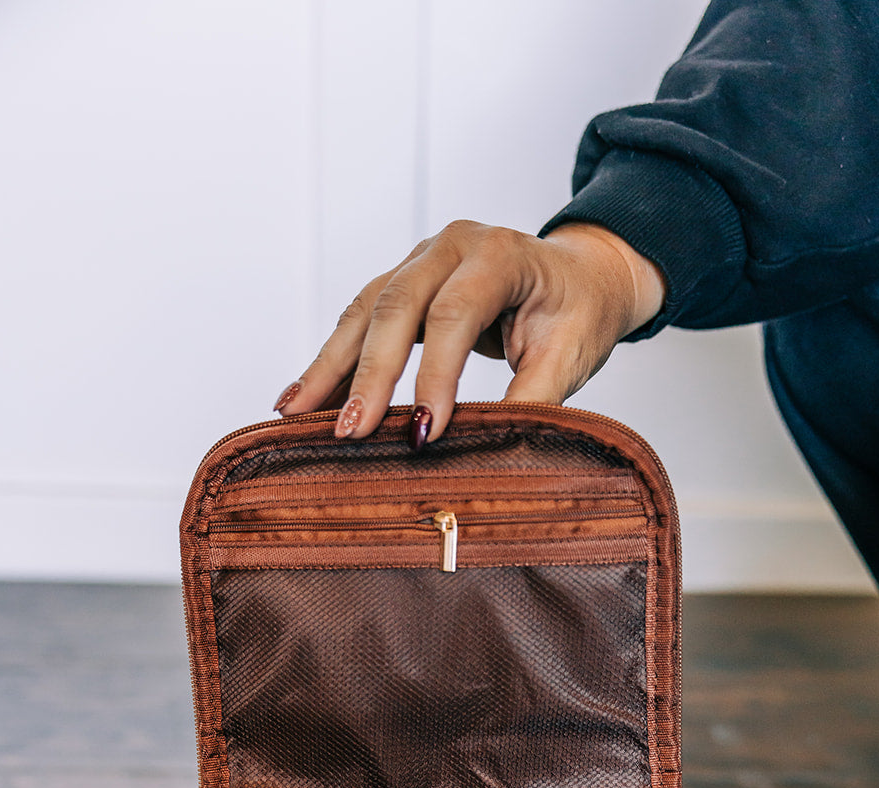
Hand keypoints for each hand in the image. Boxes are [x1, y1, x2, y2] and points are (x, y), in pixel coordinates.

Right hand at [271, 220, 665, 441]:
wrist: (581, 277)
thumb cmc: (578, 313)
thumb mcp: (571, 356)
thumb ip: (534, 398)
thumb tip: (490, 450)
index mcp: (498, 255)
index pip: (454, 315)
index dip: (434, 376)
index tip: (422, 434)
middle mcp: (450, 247)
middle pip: (395, 307)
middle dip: (368, 375)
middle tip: (347, 432)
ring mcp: (421, 260)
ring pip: (365, 310)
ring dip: (330, 366)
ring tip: (296, 414)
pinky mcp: (404, 282)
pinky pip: (361, 319)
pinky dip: (334, 360)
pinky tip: (303, 396)